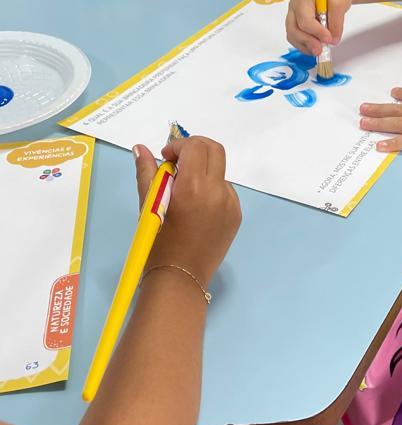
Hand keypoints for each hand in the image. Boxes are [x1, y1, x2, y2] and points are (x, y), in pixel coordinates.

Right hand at [134, 136, 240, 283]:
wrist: (179, 279)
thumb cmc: (157, 243)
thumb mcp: (149, 206)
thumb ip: (146, 172)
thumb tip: (141, 148)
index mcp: (193, 187)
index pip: (195, 146)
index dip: (178, 146)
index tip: (165, 158)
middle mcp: (217, 191)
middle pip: (214, 150)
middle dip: (195, 148)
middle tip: (177, 161)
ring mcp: (231, 204)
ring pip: (220, 171)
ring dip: (203, 170)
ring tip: (183, 191)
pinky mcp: (236, 216)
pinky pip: (225, 191)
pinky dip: (211, 189)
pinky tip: (196, 208)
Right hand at [286, 0, 353, 55]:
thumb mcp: (340, 1)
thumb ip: (336, 21)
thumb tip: (333, 39)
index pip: (304, 19)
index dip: (316, 31)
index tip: (328, 38)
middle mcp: (294, 9)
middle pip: (294, 29)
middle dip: (307, 42)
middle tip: (321, 50)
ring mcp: (295, 18)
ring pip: (293, 37)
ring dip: (306, 46)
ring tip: (321, 50)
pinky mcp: (298, 27)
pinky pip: (297, 40)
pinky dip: (306, 46)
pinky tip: (318, 48)